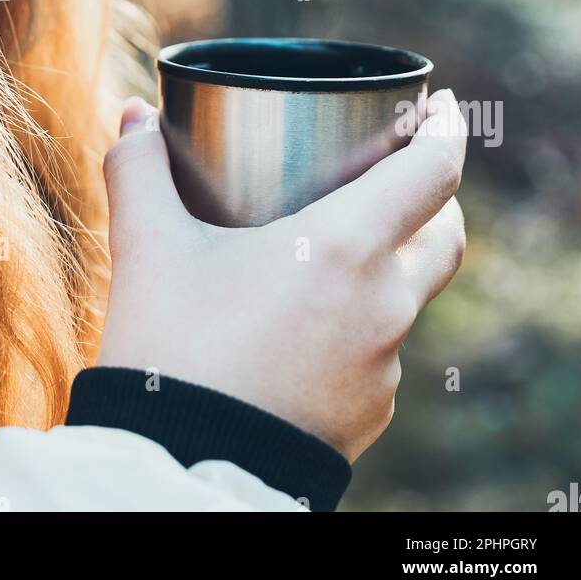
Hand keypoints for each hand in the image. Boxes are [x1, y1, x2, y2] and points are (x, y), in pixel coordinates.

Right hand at [97, 89, 466, 462]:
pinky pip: (379, 354)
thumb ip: (139, 170)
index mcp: (346, 248)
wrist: (178, 473)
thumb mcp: (147, 248)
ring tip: (334, 253)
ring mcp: (384, 367)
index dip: (446, 130)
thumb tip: (134, 117)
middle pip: (445, 236)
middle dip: (434, 199)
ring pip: (410, 298)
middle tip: (398, 173)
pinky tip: (309, 327)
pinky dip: (359, 326)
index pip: (434, 173)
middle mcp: (383, 305)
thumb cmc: (172, 350)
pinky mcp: (369, 414)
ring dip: (389, 266)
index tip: (440, 106)